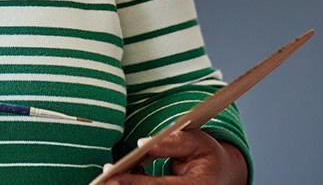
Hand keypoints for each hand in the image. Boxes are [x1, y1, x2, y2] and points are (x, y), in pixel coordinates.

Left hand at [102, 130, 247, 184]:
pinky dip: (132, 184)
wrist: (219, 175)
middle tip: (103, 179)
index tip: (114, 176)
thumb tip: (143, 143)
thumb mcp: (197, 141)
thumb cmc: (206, 156)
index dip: (136, 182)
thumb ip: (172, 141)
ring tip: (108, 176)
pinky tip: (120, 177)